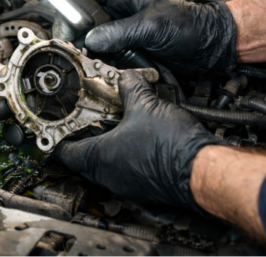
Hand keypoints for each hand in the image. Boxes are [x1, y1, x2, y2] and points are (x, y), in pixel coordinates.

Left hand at [56, 69, 224, 210]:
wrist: (206, 171)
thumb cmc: (173, 145)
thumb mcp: (145, 104)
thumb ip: (130, 86)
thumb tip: (126, 76)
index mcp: (100, 158)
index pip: (66, 152)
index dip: (60, 137)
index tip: (59, 128)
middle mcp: (111, 177)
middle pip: (84, 160)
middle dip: (86, 140)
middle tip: (88, 122)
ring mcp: (130, 186)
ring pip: (108, 167)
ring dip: (109, 148)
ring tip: (117, 127)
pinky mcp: (149, 189)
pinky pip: (129, 173)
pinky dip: (128, 157)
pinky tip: (140, 142)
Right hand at [81, 0, 237, 73]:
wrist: (213, 48)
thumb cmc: (192, 26)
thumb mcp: (153, 26)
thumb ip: (121, 32)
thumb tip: (93, 39)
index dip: (70, 6)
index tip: (63, 24)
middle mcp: (120, 10)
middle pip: (84, 18)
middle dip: (76, 33)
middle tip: (71, 46)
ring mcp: (123, 29)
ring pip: (94, 38)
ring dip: (88, 49)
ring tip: (83, 58)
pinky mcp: (129, 47)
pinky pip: (107, 53)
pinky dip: (101, 60)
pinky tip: (98, 66)